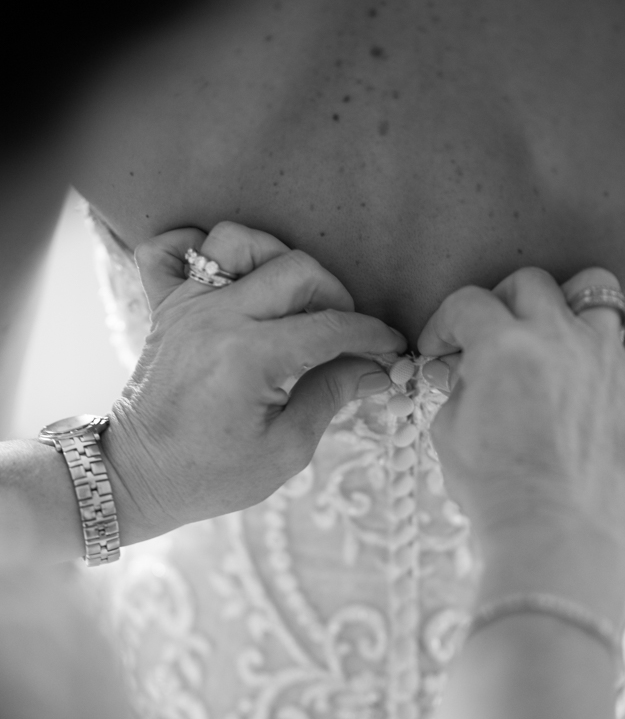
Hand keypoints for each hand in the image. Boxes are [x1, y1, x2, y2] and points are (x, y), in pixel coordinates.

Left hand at [104, 222, 405, 538]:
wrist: (138, 477)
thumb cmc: (211, 475)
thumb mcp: (286, 450)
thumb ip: (331, 396)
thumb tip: (375, 369)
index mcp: (249, 357)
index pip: (330, 327)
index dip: (371, 336)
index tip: (391, 349)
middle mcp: (217, 318)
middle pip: (296, 270)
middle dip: (336, 297)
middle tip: (345, 333)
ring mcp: (185, 306)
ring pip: (238, 241)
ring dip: (277, 259)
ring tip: (293, 299)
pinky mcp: (164, 307)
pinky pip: (169, 249)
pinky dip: (196, 247)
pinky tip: (225, 275)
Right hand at [418, 267, 624, 561]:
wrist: (553, 530)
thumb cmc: (498, 489)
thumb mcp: (450, 433)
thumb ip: (458, 388)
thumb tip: (468, 374)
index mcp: (503, 347)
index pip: (467, 304)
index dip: (444, 323)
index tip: (440, 348)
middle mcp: (556, 338)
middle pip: (527, 283)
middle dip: (498, 303)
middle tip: (488, 336)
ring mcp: (603, 355)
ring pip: (592, 287)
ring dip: (563, 300)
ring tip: (550, 326)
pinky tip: (611, 327)